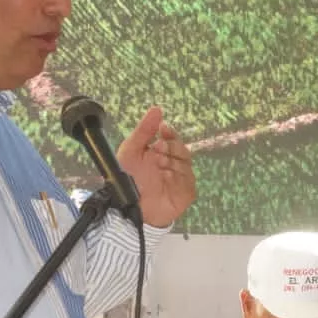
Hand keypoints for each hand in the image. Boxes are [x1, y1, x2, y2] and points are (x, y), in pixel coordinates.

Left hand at [116, 106, 195, 228]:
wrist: (128, 208)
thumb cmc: (129, 180)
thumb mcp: (131, 151)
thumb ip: (144, 130)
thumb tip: (157, 109)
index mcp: (160, 153)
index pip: (171, 137)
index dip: (170, 132)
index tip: (163, 129)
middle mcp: (172, 164)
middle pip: (182, 149)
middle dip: (171, 147)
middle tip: (158, 149)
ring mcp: (180, 179)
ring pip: (186, 163)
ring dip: (172, 162)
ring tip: (159, 166)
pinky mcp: (186, 193)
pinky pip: (188, 180)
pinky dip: (178, 177)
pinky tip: (167, 177)